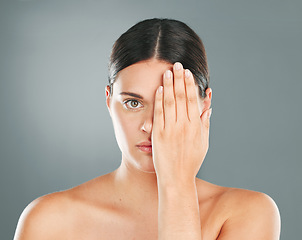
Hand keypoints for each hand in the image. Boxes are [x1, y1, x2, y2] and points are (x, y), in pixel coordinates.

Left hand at [151, 62, 211, 185]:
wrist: (176, 178)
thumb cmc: (191, 161)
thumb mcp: (203, 143)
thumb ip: (204, 125)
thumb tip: (207, 109)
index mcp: (195, 126)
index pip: (192, 100)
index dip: (189, 85)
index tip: (187, 73)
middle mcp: (184, 125)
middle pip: (181, 97)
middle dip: (179, 79)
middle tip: (177, 65)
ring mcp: (170, 129)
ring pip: (169, 102)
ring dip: (168, 85)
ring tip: (167, 72)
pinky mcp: (159, 134)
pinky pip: (159, 113)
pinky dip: (159, 100)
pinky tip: (159, 89)